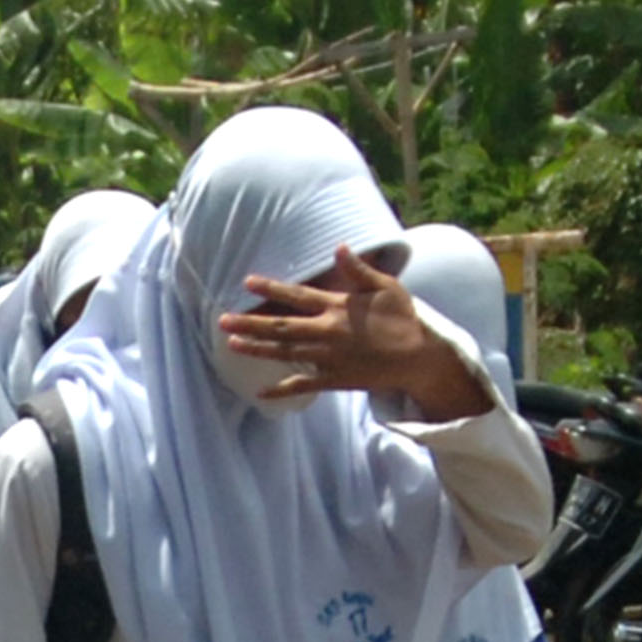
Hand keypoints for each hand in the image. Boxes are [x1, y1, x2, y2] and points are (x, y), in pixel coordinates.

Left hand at [219, 246, 490, 417]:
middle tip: (222, 321)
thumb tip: (339, 248)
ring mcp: (329, 357)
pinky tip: (260, 392)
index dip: (271, 289)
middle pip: (281, 327)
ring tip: (231, 345)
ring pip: (286, 354)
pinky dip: (281, 390)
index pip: (297, 296)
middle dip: (250, 324)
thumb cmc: (404, 318)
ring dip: (257, 350)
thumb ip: (359, 270)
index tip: (247, 283)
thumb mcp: (386, 286)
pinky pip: (303, 385)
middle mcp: (328, 331)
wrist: (418, 357)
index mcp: (337, 307)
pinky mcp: (334, 379)